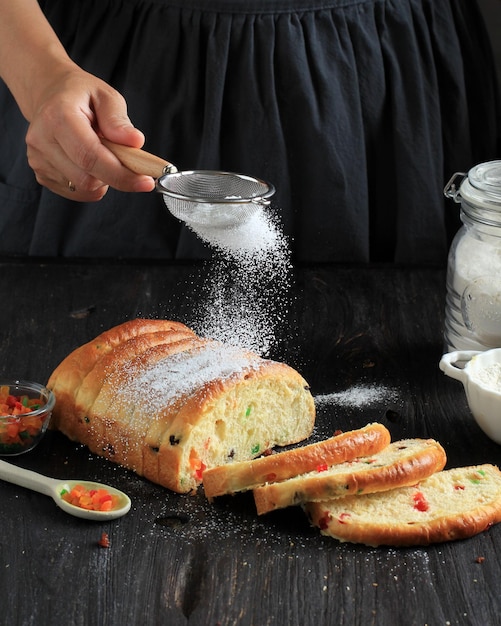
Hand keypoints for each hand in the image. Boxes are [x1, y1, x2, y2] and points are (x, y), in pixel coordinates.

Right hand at [25, 64, 154, 200]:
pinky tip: (90, 163)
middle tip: (129, 163)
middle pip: (87, 179)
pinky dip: (92, 183)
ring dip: (103, 179)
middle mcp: (42, 140)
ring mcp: (38, 159)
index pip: (90, 157)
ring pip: (83, 188)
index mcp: (58, 116)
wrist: (50, 95)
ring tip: (103, 154)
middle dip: (116, 177)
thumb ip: (119, 120)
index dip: (121, 174)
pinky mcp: (41, 174)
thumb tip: (135, 142)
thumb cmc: (80, 96)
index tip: (146, 181)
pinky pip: (76, 192)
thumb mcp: (106, 96)